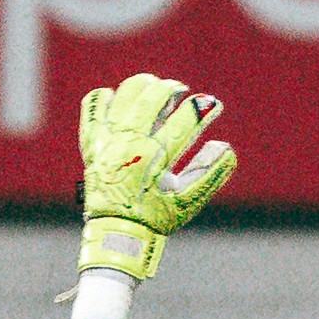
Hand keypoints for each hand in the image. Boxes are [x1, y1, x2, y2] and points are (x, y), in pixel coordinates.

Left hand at [77, 74, 237, 280]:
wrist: (115, 232)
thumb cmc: (156, 217)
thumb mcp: (188, 201)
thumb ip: (210, 173)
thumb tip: (226, 147)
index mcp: (154, 160)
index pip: (183, 122)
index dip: (202, 109)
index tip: (213, 104)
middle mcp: (128, 145)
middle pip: (151, 98)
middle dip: (171, 89)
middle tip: (180, 91)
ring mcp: (107, 140)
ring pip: (125, 94)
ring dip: (143, 85)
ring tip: (154, 87)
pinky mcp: (92, 141)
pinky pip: (95, 104)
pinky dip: (109, 97)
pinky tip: (122, 101)